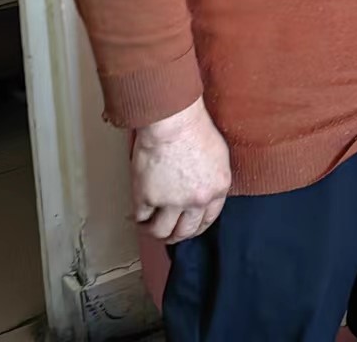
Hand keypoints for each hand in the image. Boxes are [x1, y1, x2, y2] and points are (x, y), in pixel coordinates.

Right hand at [131, 98, 230, 244]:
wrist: (173, 121)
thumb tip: (202, 192)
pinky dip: (139, 219)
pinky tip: (138, 216)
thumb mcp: (218, 156)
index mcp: (217, 189)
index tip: (189, 227)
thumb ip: (212, 179)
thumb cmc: (194, 128)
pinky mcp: (148, 198)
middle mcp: (196, 200)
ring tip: (150, 227)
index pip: (208, 220)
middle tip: (168, 233)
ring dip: (155, 232)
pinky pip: (141, 217)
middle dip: (176, 235)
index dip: (196, 226)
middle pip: (185, 231)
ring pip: (161, 231)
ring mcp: (172, 202)